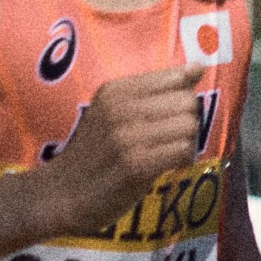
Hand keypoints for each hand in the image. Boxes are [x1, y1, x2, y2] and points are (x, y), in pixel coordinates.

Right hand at [38, 63, 206, 228]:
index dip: (183, 99)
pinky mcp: (135, 165)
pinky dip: (183, 160)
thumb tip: (199, 66)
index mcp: (115, 90)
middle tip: (171, 140)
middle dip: (188, 122)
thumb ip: (156, 90)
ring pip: (189, 126)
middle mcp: (119, 108)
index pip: (175, 77)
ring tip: (170, 155)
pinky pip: (182, 151)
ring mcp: (126, 137)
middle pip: (187, 102)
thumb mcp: (114, 112)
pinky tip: (170, 168)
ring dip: (188, 144)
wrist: (61, 195)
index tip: (172, 117)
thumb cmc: (96, 154)